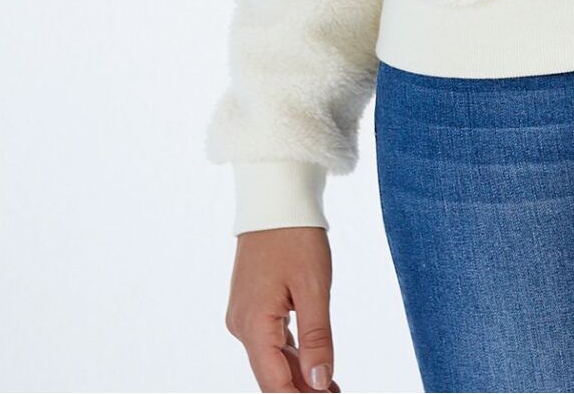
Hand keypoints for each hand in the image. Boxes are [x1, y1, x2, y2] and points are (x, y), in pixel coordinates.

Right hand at [225, 226, 341, 391]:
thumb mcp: (314, 288)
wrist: (276, 198)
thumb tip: (320, 383)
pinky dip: (294, 355)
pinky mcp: (252, 305)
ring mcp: (245, 315)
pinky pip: (271, 340)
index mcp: (254, 325)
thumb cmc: (296, 237)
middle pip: (272, 374)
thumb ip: (317, 338)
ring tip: (331, 388)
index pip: (274, 383)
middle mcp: (242, 325)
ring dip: (300, 376)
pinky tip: (315, 366)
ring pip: (272, 359)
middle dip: (301, 390)